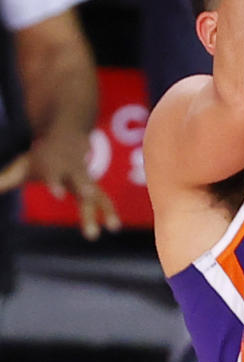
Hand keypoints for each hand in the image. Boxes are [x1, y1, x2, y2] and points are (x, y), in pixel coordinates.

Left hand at [0, 134, 120, 240]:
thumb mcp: (22, 165)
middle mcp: (72, 170)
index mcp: (53, 165)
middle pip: (80, 182)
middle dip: (86, 190)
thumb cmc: (41, 156)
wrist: (68, 135)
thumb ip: (6, 179)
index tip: (57, 194)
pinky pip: (104, 199)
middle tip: (89, 198)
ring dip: (104, 208)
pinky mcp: (94, 185)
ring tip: (112, 226)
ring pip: (96, 193)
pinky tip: (115, 226)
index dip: (54, 183)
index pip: (52, 175)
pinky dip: (110, 211)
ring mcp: (85, 177)